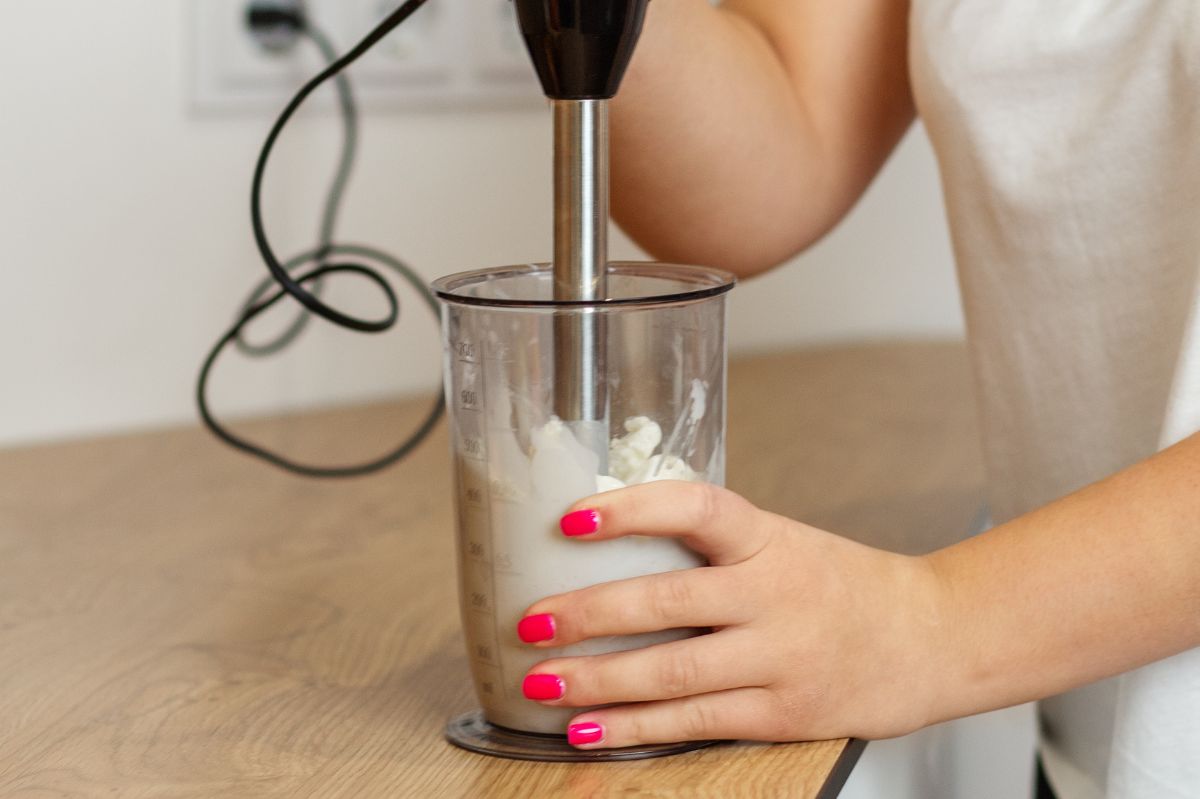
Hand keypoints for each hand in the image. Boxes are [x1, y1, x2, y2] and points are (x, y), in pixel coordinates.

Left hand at [517, 482, 947, 748]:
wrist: (931, 637)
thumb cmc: (843, 585)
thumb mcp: (784, 543)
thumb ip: (715, 547)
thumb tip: (614, 543)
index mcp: (769, 538)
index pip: (695, 507)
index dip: (631, 509)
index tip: (571, 516)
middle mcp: (774, 594)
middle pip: (667, 601)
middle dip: (589, 613)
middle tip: (532, 620)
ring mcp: (780, 657)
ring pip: (672, 671)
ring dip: (597, 679)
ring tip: (541, 680)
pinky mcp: (782, 714)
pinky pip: (694, 721)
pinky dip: (634, 727)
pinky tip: (588, 728)